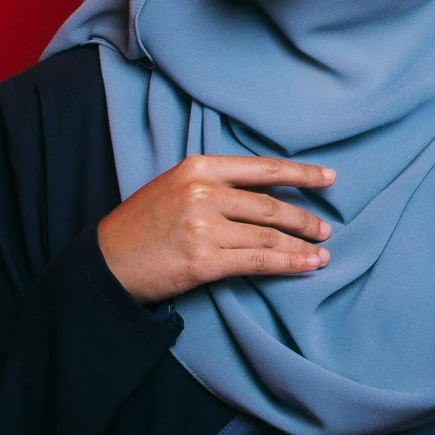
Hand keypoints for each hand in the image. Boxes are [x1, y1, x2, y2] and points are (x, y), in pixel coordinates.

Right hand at [97, 154, 334, 303]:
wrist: (106, 262)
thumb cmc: (141, 225)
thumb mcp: (173, 186)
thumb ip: (213, 183)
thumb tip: (262, 191)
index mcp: (199, 167)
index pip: (262, 168)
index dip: (301, 173)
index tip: (329, 177)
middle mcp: (204, 192)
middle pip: (271, 205)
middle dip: (305, 218)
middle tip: (326, 228)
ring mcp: (205, 227)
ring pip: (269, 235)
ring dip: (302, 245)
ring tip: (322, 252)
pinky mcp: (205, 261)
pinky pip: (259, 261)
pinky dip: (290, 264)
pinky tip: (308, 266)